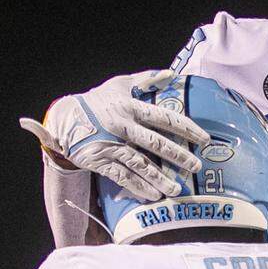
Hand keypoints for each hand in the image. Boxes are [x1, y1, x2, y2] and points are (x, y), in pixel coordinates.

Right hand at [20, 69, 209, 200]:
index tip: (204, 139)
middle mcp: (122, 125)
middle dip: (178, 156)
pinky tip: (152, 195)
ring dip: (159, 178)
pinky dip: (138, 186)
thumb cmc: (97, 100)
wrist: (64, 118)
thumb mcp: (119, 85)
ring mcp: (110, 144)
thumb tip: (171, 74)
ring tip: (176, 189)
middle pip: (155, 143)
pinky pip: (121, 175)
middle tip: (196, 166)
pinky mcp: (99, 160)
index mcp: (130, 106)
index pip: (164, 117)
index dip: (186, 128)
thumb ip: (146, 79)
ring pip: (139, 163)